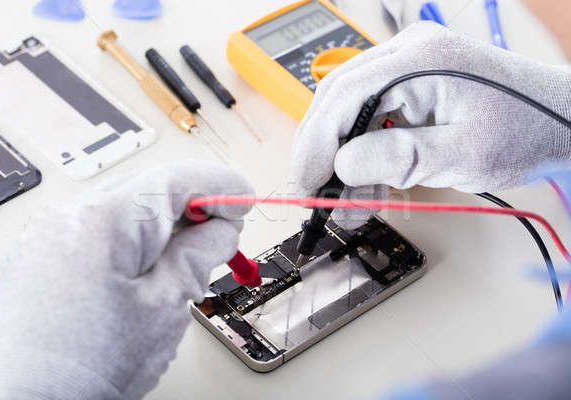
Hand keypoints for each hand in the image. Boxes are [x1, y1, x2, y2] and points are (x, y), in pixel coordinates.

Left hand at [0, 161, 253, 399]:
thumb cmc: (84, 369)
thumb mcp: (164, 307)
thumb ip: (198, 255)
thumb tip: (221, 228)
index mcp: (104, 219)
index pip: (176, 180)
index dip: (219, 187)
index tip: (243, 201)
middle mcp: (71, 216)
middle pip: (151, 191)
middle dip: (193, 211)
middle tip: (222, 238)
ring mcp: (53, 235)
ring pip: (127, 212)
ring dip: (164, 230)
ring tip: (185, 267)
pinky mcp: (45, 257)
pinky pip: (102, 232)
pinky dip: (134, 243)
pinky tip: (148, 274)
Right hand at [292, 22, 570, 227]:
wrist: (560, 120)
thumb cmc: (526, 129)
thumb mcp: (465, 153)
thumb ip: (400, 157)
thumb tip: (343, 164)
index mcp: (421, 59)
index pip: (345, 97)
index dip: (316, 145)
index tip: (305, 184)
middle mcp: (407, 53)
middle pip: (337, 101)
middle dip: (321, 152)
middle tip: (314, 195)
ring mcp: (407, 67)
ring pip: (348, 112)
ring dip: (341, 160)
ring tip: (343, 204)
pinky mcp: (410, 85)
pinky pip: (369, 117)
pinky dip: (361, 155)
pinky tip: (362, 188)